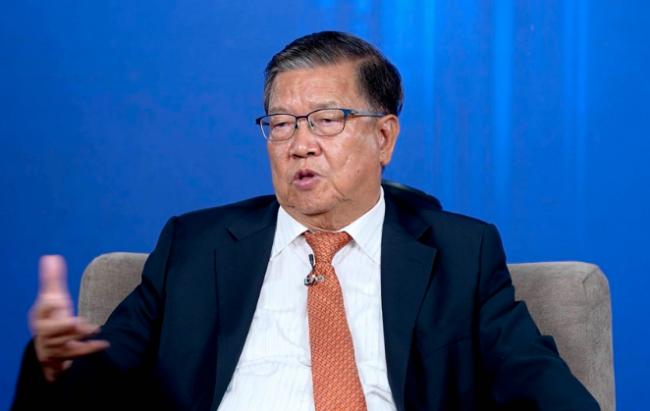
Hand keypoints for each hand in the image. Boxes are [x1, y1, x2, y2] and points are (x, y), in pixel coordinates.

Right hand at [28, 255, 109, 381]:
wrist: (46, 348)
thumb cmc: (51, 318)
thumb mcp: (52, 298)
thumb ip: (52, 279)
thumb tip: (51, 257)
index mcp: (40, 316)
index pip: (43, 309)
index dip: (50, 305)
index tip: (59, 299)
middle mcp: (44, 333)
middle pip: (52, 331)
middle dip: (64, 326)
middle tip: (76, 322)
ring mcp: (54, 346)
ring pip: (66, 343)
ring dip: (81, 336)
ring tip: (94, 329)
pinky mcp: (65, 357)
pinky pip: (78, 354)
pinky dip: (91, 348)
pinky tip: (105, 343)